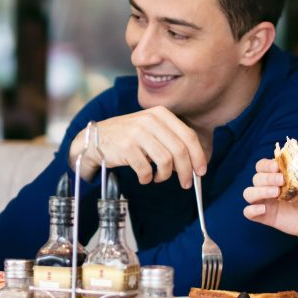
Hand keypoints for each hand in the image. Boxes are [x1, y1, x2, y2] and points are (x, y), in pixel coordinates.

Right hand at [69, 107, 206, 187]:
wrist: (96, 138)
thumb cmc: (129, 137)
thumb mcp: (151, 129)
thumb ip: (171, 140)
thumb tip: (193, 163)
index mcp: (161, 114)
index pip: (188, 135)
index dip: (198, 155)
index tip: (201, 171)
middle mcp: (150, 120)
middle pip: (180, 150)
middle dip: (186, 171)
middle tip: (186, 183)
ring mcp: (138, 132)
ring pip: (165, 161)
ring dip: (165, 175)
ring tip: (158, 178)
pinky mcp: (127, 147)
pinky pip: (146, 169)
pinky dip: (147, 178)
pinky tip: (144, 177)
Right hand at [242, 158, 297, 241]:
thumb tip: (292, 162)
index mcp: (278, 176)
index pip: (262, 166)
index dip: (266, 165)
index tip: (277, 166)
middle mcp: (269, 187)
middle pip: (256, 178)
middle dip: (267, 178)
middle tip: (282, 181)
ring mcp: (266, 202)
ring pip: (249, 193)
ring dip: (259, 191)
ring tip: (276, 193)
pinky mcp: (266, 217)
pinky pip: (249, 212)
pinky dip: (252, 209)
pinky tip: (264, 208)